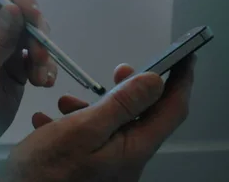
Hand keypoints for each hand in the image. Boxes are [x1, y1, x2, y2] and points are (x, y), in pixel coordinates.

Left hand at [0, 0, 55, 178]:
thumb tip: (14, 7)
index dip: (20, 0)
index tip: (35, 19)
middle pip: (23, 12)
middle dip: (37, 32)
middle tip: (40, 58)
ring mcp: (5, 48)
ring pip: (35, 35)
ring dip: (44, 54)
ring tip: (40, 79)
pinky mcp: (18, 67)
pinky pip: (39, 58)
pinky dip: (46, 68)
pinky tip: (43, 84)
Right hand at [0, 55, 196, 181]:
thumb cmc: (44, 174)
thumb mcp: (82, 130)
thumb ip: (120, 105)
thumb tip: (154, 81)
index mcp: (132, 150)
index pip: (171, 111)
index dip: (180, 81)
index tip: (183, 58)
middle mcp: (126, 161)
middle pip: (142, 117)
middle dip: (128, 91)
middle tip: (118, 71)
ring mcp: (109, 168)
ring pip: (112, 127)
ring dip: (92, 108)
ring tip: (64, 102)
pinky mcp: (89, 171)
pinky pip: (91, 140)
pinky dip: (73, 125)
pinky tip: (49, 123)